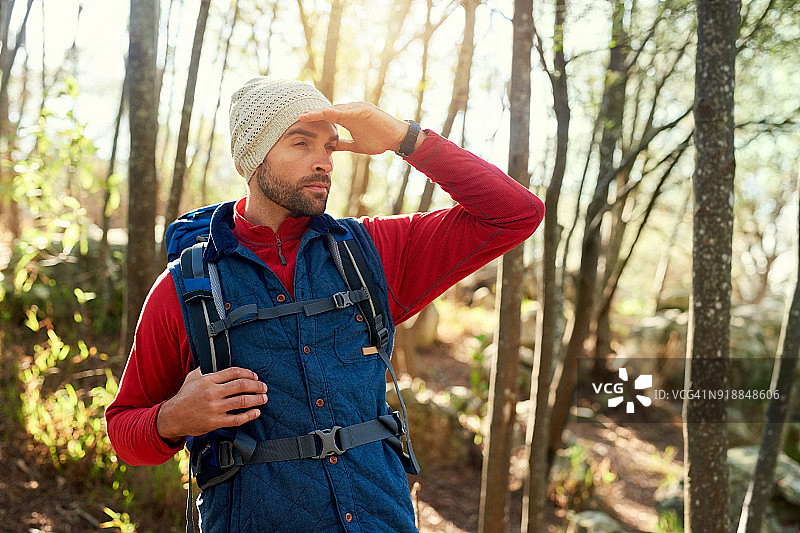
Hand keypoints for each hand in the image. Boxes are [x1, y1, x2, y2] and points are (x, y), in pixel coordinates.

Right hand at [156, 367, 267, 440]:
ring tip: (264, 398)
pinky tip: (256, 412)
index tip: (255, 376)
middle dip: (256, 386)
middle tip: (264, 387)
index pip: (234, 372)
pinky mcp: (215, 422)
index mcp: (208, 380)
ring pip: (242, 401)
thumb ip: (207, 369)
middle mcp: (212, 393)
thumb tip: (219, 358)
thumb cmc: (185, 396)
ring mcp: (214, 408)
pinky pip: (237, 419)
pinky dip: (249, 415)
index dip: (248, 373)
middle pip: (241, 386)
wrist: (172, 417)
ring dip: (257, 399)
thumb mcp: (193, 377)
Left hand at [299, 102, 424, 154]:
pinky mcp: (366, 109)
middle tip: (300, 116)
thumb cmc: (379, 140)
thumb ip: (344, 144)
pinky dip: (340, 111)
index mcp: (348, 119)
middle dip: (315, 114)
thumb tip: (330, 148)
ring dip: (323, 112)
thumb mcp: (356, 145)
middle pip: (329, 111)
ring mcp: (358, 109)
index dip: (315, 119)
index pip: (328, 117)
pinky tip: (328, 113)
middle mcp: (351, 111)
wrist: (396, 138)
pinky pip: (351, 110)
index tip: (301, 122)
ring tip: (309, 114)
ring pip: (337, 109)